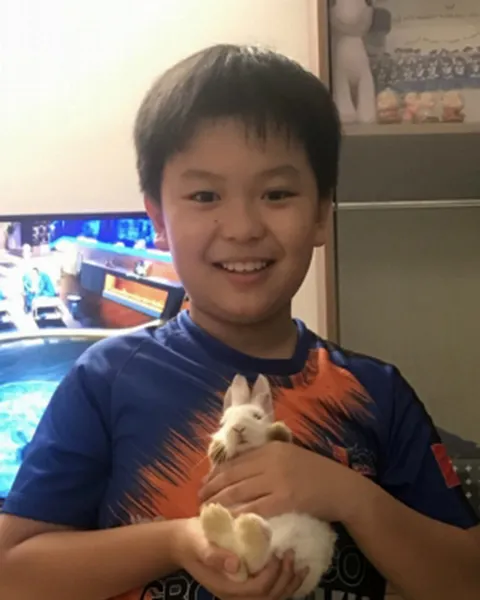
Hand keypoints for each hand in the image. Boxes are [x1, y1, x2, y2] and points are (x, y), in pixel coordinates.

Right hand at [173, 518, 306, 599]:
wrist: (183, 543)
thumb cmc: (192, 539)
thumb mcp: (199, 542)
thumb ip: (214, 554)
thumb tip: (236, 564)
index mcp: (226, 587)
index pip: (258, 589)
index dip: (271, 574)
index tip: (276, 552)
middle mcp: (236, 595)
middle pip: (269, 598)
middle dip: (285, 579)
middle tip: (291, 555)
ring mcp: (241, 592)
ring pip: (273, 598)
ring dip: (290, 584)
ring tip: (301, 565)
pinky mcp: (246, 584)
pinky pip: (270, 591)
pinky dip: (286, 583)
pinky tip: (295, 570)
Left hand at [199, 442, 356, 521]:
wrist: (342, 488)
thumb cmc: (315, 473)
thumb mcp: (290, 457)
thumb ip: (268, 459)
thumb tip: (241, 468)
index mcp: (271, 448)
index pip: (235, 461)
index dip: (215, 473)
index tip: (205, 483)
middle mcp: (272, 460)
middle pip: (232, 476)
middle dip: (212, 489)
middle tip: (200, 500)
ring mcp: (279, 479)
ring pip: (240, 492)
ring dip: (220, 503)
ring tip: (209, 512)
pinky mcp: (286, 499)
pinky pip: (256, 508)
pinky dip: (239, 515)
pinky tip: (230, 521)